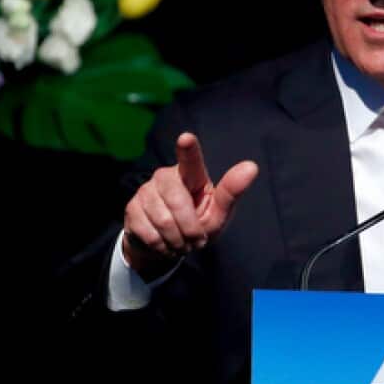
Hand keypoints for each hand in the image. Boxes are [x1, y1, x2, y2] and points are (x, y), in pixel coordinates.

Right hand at [122, 132, 258, 278]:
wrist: (169, 246)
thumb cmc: (198, 224)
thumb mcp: (218, 213)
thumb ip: (231, 192)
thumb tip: (252, 166)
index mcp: (191, 174)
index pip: (190, 159)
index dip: (188, 149)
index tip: (186, 138)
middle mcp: (166, 176)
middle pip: (178, 203)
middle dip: (190, 229)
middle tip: (195, 239)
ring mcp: (146, 190)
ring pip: (163, 220)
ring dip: (176, 240)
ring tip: (180, 241)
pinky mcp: (132, 208)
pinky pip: (149, 232)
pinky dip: (161, 245)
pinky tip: (164, 243)